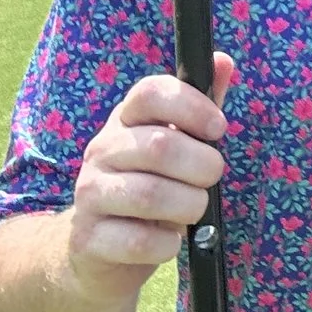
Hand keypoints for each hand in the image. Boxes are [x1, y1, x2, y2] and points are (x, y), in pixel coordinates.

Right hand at [64, 54, 237, 303]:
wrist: (97, 250)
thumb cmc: (148, 185)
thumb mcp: (173, 143)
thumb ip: (198, 105)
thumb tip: (222, 60)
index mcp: (124, 121)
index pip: (151, 92)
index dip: (192, 105)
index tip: (218, 127)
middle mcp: (101, 151)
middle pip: (160, 146)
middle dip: (202, 165)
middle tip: (211, 177)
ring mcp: (89, 194)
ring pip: (149, 194)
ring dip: (188, 205)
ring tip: (193, 209)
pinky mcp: (88, 238)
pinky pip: (138, 241)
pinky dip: (166, 244)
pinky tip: (169, 240)